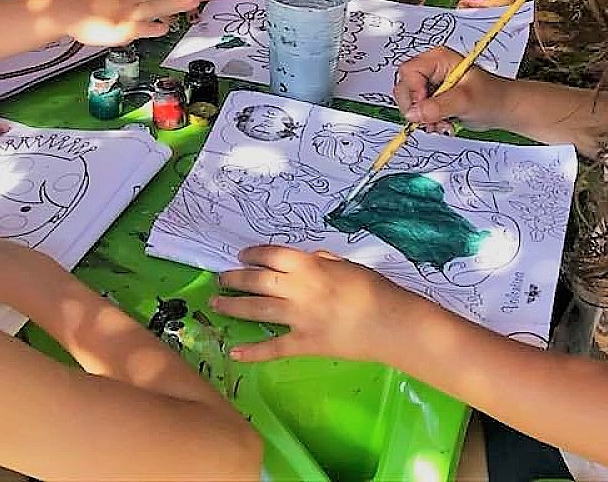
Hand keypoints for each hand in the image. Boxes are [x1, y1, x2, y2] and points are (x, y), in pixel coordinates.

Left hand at [211, 246, 412, 362]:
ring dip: (234, 305)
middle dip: (235, 278)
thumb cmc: (374, 289)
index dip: (253, 254)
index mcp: (309, 265)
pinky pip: (273, 347)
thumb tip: (310, 258)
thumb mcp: (347, 265)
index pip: (271, 255)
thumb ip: (324, 261)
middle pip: (257, 280)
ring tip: (216, 303)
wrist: (392, 322)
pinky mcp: (305, 343)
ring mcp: (299, 317)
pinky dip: (252, 351)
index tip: (241, 256)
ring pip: (257, 308)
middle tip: (221, 278)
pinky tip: (234, 352)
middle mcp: (298, 288)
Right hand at [392, 46, 513, 132]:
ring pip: (409, 102)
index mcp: (438, 59)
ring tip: (442, 123)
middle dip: (417, 108)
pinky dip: (426, 122)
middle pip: (404, 88)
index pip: (409, 72)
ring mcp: (430, 84)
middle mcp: (430, 69)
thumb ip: (437, 106)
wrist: (503, 109)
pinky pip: (416, 111)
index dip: (413, 92)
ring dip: (422, 118)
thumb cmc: (492, 96)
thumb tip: (413, 113)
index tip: (425, 107)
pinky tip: (442, 124)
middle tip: (432, 119)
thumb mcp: (465, 101)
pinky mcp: (431, 98)